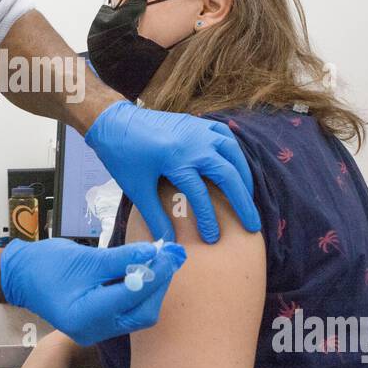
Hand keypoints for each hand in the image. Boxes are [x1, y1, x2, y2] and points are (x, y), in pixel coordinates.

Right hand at [0, 236, 186, 344]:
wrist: (22, 276)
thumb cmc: (46, 265)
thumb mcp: (85, 258)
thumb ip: (121, 258)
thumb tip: (154, 253)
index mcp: (85, 316)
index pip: (131, 295)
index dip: (155, 273)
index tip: (170, 252)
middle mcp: (93, 330)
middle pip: (141, 313)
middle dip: (158, 284)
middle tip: (170, 256)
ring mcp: (97, 330)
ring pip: (138, 314)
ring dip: (152, 288)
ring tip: (161, 261)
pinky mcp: (100, 324)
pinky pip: (128, 312)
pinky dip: (139, 292)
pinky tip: (145, 271)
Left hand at [84, 100, 261, 243]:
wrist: (114, 123)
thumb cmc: (123, 157)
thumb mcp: (137, 189)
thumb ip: (155, 216)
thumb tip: (168, 244)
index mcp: (177, 160)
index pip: (201, 195)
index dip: (209, 220)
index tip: (213, 238)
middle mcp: (194, 143)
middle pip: (228, 174)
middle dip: (243, 202)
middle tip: (253, 225)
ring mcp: (198, 130)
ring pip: (233, 152)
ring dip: (244, 176)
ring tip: (248, 198)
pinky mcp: (197, 123)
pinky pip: (225, 135)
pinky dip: (234, 151)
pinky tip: (237, 166)